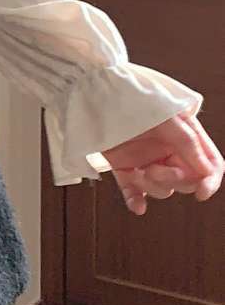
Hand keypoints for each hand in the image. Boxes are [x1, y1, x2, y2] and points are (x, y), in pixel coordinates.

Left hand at [100, 107, 222, 215]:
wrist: (94, 97)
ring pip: (162, 189)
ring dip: (150, 186)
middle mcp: (169, 151)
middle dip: (171, 180)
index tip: (201, 193)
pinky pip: (134, 192)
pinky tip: (137, 207)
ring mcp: (147, 161)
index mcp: (185, 137)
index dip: (210, 180)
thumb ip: (188, 142)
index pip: (209, 164)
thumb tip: (207, 170)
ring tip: (136, 172)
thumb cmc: (133, 99)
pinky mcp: (125, 169)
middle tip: (152, 171)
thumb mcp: (167, 118)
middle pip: (186, 181)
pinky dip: (136, 201)